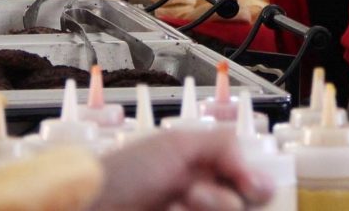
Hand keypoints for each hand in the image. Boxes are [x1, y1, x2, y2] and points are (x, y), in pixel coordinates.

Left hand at [89, 130, 273, 210]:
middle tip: (194, 191)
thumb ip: (222, 145)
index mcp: (207, 166)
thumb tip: (256, 170)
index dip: (255, 183)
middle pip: (246, 204)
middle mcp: (205, 194)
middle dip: (224, 199)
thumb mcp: (176, 144)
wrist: (93, 204)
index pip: (253, 179)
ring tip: (177, 204)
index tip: (248, 184)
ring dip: (209, 208)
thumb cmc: (125, 171)